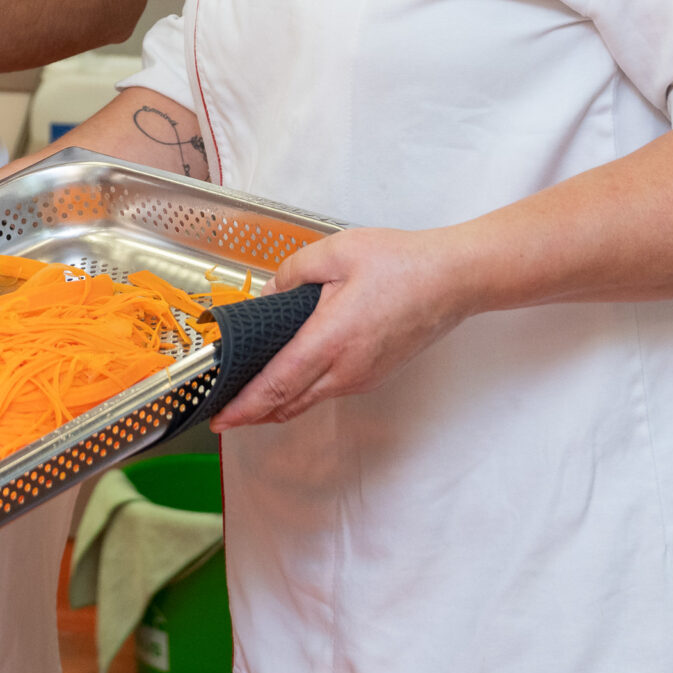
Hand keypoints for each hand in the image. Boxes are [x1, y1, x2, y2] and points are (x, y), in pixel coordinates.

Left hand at [211, 226, 482, 431]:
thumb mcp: (334, 253)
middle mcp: (346, 370)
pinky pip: (329, 391)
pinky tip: (289, 378)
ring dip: (276, 403)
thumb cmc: (402, 264)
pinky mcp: (374, 374)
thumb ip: (291, 274)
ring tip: (247, 398)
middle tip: (222, 413)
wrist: (454, 280)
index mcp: (330, 341)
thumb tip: (268, 295)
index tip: (219, 418)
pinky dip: (301, 392)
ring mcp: (362, 377)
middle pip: (288, 404)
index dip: (243, 406)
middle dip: (251, 412)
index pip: (275, 386)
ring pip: (308, 400)